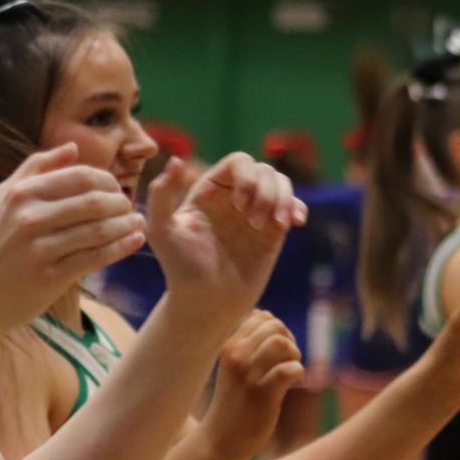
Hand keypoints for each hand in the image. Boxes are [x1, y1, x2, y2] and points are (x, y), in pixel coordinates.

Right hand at [0, 144, 144, 335]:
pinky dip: (120, 248)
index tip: (116, 189)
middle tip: (129, 207)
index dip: (107, 180)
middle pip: (93, 201)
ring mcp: (39, 249)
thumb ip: (36, 168)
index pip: (79, 176)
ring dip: (126, 225)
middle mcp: (29, 218)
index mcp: (20, 194)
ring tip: (137, 223)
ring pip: (98, 230)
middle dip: (120, 202)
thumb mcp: (2, 199)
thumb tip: (73, 147)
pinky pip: (95, 258)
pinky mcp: (49, 278)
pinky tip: (134, 242)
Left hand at [149, 153, 305, 339]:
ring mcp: (255, 212)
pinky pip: (293, 206)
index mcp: (210, 189)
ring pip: (281, 183)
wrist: (207, 301)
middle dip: (264, 190)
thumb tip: (177, 159)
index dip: (245, 177)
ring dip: (282, 198)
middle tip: (252, 222)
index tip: (238, 205)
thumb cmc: (180, 267)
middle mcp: (234, 196)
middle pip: (263, 170)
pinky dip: (297, 207)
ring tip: (274, 224)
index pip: (239, 163)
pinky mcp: (273, 231)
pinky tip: (294, 223)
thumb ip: (161, 193)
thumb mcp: (161, 230)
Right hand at [199, 311, 302, 459]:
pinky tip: (293, 381)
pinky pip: (289, 369)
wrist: (221, 439)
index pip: (260, 316)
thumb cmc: (233, 401)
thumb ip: (247, 341)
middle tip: (288, 359)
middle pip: (274, 326)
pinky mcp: (262, 394)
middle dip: (289, 339)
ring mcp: (248, 375)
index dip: (277, 329)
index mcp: (228, 346)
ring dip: (294, 354)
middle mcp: (236, 356)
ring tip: (290, 369)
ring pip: (281, 343)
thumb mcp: (233, 365)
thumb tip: (266, 314)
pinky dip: (298, 371)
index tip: (278, 349)